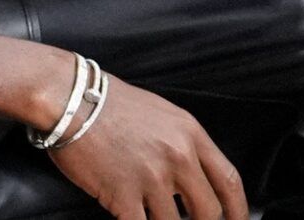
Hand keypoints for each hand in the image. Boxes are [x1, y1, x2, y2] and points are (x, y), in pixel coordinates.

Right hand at [49, 79, 247, 219]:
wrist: (66, 96)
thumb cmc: (105, 101)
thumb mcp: (158, 112)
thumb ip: (181, 142)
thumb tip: (193, 175)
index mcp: (189, 134)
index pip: (229, 181)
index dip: (238, 210)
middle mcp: (177, 157)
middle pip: (209, 211)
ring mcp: (151, 178)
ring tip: (148, 210)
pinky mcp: (123, 194)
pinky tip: (131, 217)